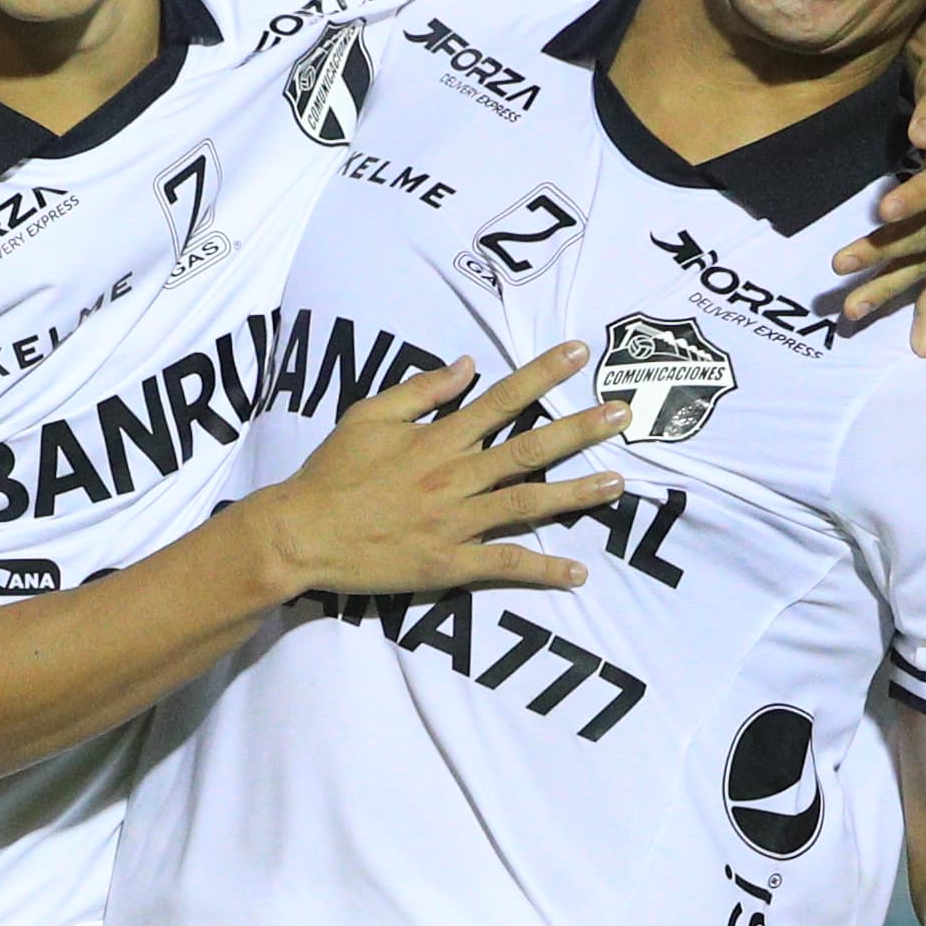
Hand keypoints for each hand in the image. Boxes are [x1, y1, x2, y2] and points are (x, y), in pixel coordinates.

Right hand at [238, 343, 627, 601]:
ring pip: (528, 504)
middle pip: (530, 449)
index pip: (502, 399)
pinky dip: (543, 569)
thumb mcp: (368, 416)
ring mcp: (456, 522)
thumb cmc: (332, 473)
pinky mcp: (449, 564)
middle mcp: (455, 476)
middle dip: (580, 429)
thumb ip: (420, 390)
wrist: (302, 533)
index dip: (542, 374)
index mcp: (438, 438)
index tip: (578, 353)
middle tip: (623, 415)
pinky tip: (578, 571)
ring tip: (619, 484)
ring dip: (577, 494)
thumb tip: (467, 364)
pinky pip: (505, 565)